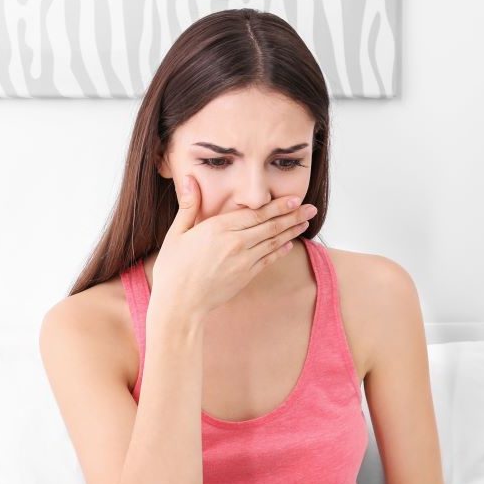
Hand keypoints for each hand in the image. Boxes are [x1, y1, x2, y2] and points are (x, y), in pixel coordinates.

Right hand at [150, 174, 316, 320]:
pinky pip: (269, 260)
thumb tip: (190, 179)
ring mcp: (244, 261)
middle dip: (293, 215)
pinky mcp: (246, 276)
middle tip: (310, 208)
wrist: (179, 304)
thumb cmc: (173, 268)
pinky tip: (289, 244)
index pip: (256, 213)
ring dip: (292, 231)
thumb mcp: (177, 234)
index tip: (294, 198)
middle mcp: (236, 243)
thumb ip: (189, 206)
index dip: (278, 205)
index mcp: (219, 228)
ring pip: (274, 242)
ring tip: (305, 222)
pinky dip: (280, 251)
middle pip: (271, 226)